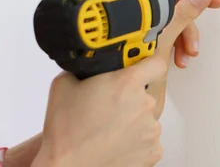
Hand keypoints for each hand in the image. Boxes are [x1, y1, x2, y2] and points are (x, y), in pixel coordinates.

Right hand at [33, 56, 167, 166]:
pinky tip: (114, 140)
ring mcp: (151, 130)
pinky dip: (134, 139)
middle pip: (144, 92)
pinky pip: (147, 138)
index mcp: (126, 83)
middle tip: (105, 104)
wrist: (67, 166)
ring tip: (106, 127)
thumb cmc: (65, 129)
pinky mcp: (153, 152)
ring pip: (145, 116)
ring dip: (131, 118)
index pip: (156, 63)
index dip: (147, 63)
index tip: (139, 66)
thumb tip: (89, 64)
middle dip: (128, 95)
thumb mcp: (64, 83)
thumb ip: (84, 68)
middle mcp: (144, 105)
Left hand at [144, 0, 219, 118]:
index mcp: (142, 6)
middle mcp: (140, 14)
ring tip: (186, 58)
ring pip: (170, 25)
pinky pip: (165, 37)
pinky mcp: (141, 41)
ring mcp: (140, 28)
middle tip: (207, 27)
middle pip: (173, 10)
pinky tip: (178, 61)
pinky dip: (174, 46)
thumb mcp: (164, 36)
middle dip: (190, 25)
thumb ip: (182, 15)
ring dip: (183, 39)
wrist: (113, 82)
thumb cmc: (135, 58)